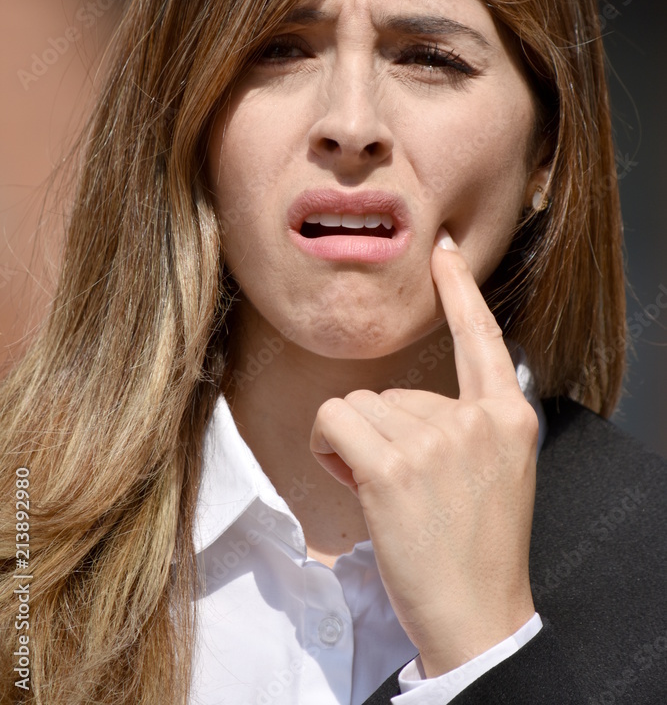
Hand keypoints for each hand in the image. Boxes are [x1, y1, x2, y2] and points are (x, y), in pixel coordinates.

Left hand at [309, 227, 538, 676]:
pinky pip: (335, 419)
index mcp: (509, 416)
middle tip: (407, 490)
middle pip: (394, 389)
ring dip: (356, 445)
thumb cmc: (476, 547)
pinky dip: (328, 445)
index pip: (482, 338)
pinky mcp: (395, 465)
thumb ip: (470, 422)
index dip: (460, 290)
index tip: (442, 251)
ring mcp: (437, 439)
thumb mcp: (499, 471)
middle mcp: (477, 418)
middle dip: (383, 434)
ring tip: (388, 495)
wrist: (476, 615)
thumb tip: (405, 397)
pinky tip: (352, 479)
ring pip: (360, 405)